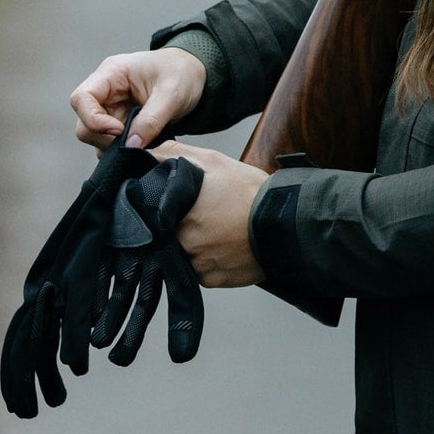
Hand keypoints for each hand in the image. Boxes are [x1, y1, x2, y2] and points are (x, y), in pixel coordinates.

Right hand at [72, 48, 206, 146]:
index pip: (81, 99)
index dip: (93, 120)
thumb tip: (130, 147)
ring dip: (114, 146)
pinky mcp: (118, 121)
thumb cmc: (182, 73)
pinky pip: (109, 141)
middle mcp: (105, 90)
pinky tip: (142, 145)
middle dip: (105, 138)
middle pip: (84, 122)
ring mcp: (110, 107)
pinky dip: (122, 149)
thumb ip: (151, 120)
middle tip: (135, 142)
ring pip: (95, 135)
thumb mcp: (172, 94)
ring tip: (143, 142)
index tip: (120, 131)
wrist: (195, 74)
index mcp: (111, 73)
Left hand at [156, 141, 265, 287]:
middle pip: (169, 236)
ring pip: (184, 255)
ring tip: (217, 232)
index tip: (182, 205)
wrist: (286, 223)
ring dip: (195, 245)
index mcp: (178, 212)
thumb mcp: (214, 161)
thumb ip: (176, 153)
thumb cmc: (250, 192)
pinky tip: (225, 247)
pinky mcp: (211, 280)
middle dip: (181, 226)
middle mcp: (183, 242)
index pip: (154, 214)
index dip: (167, 209)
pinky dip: (209, 261)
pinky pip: (200, 272)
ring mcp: (197, 264)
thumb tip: (147, 153)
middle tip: (206, 216)